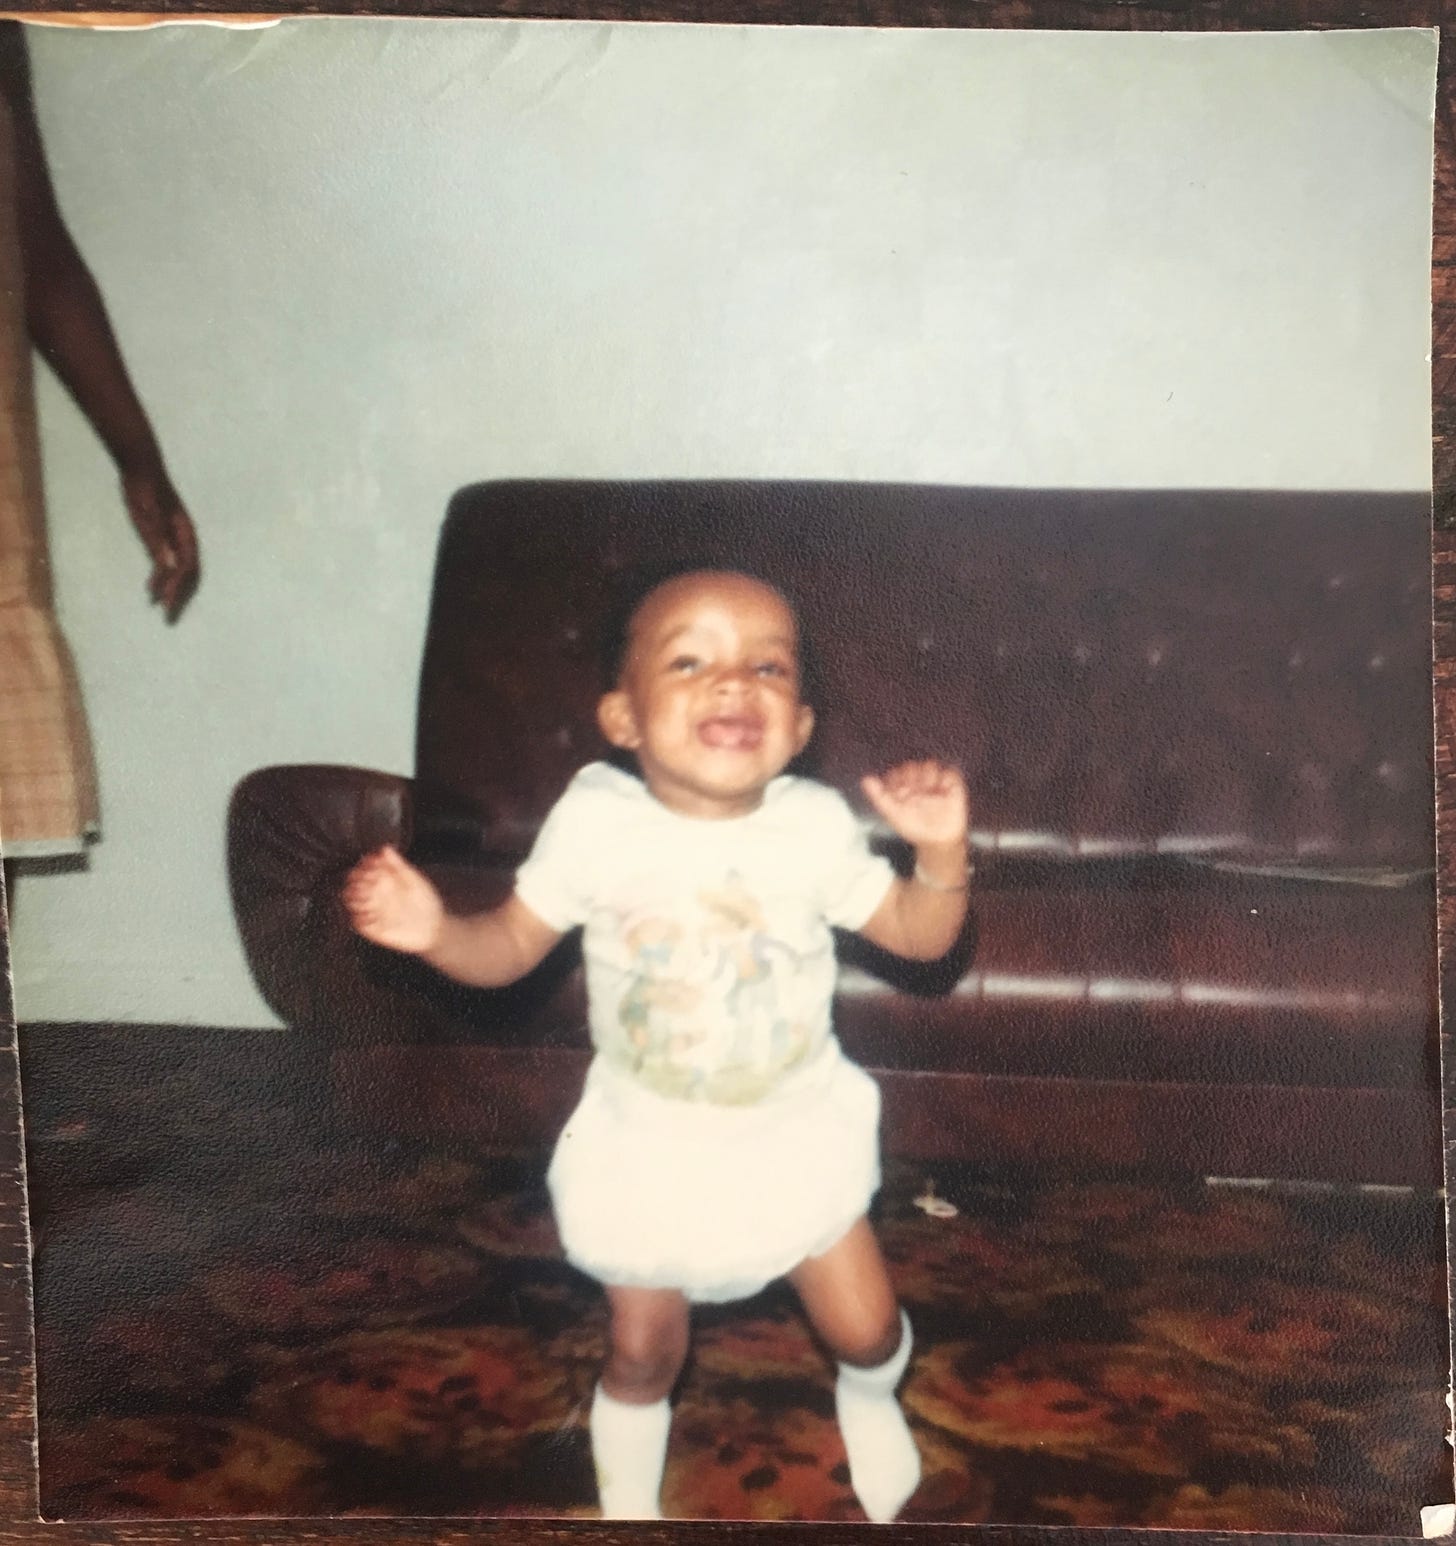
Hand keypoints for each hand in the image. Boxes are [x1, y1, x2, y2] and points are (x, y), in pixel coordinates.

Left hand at [121, 466, 199, 622]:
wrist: (140, 468)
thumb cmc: (145, 491)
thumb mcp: (148, 516)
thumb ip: (158, 541)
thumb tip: (168, 568)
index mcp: (185, 535)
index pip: (188, 569)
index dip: (179, 589)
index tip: (167, 605)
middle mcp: (185, 539)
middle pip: (189, 574)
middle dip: (180, 596)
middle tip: (168, 617)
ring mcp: (175, 538)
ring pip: (180, 571)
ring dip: (171, 590)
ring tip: (160, 607)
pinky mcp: (163, 537)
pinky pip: (167, 564)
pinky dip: (161, 579)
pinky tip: (151, 588)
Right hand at [342, 845, 445, 954]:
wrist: (432, 926)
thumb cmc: (426, 901)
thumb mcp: (414, 880)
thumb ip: (398, 865)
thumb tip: (385, 848)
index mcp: (383, 880)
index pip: (363, 868)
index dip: (364, 865)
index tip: (372, 866)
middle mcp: (374, 894)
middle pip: (352, 883)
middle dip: (356, 881)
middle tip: (370, 883)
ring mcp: (372, 910)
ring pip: (350, 901)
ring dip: (355, 898)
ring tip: (370, 899)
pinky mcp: (372, 927)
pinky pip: (357, 922)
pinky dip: (361, 918)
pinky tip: (374, 917)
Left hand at [861, 760, 969, 849]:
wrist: (936, 841)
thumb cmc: (913, 827)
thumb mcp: (891, 813)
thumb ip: (878, 796)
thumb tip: (865, 779)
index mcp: (903, 786)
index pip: (897, 772)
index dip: (895, 780)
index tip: (897, 794)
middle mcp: (918, 782)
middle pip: (912, 766)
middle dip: (910, 777)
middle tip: (910, 792)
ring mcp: (935, 783)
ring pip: (929, 765)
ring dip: (926, 777)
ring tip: (925, 792)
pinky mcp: (952, 786)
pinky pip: (950, 773)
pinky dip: (945, 779)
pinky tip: (940, 792)